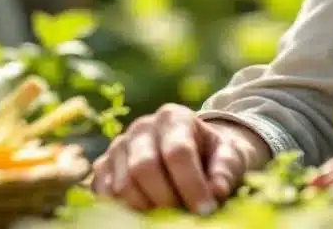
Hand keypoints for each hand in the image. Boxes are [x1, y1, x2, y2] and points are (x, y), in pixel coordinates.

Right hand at [90, 104, 270, 214]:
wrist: (193, 152)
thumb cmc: (213, 155)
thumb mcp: (229, 156)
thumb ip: (226, 171)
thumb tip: (216, 191)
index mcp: (174, 117)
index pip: (177, 152)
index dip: (191, 185)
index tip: (206, 210)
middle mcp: (142, 127)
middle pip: (144, 168)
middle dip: (166, 199)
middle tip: (185, 216)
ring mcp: (118, 146)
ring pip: (122, 184)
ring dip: (146, 208)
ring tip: (169, 215)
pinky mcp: (103, 167)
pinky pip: (105, 193)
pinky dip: (123, 209)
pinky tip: (147, 213)